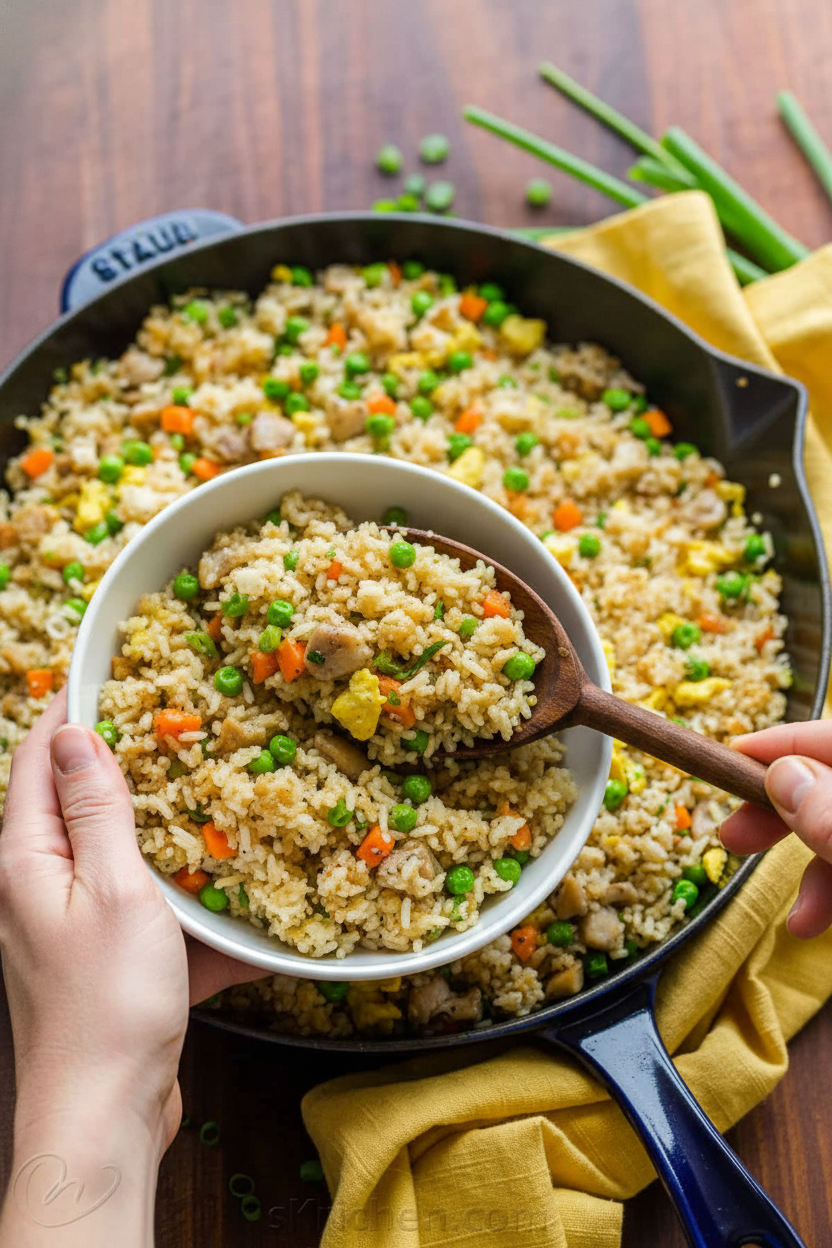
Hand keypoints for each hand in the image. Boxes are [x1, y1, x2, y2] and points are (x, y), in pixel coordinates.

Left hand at [0, 691, 260, 1246]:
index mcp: (28, 860)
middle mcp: (40, 890)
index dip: (65, 714)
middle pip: (77, 810)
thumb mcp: (114, 888)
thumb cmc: (106, 1003)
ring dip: (166, 847)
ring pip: (121, 866)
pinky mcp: (107, 972)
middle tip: (178, 735)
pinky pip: (149, 925)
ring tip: (220, 817)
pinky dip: (189, 921)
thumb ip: (97, 808)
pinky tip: (240, 925)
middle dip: (124, 773)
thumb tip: (72, 734)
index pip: (35, 762)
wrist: (105, 1119)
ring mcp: (73, 934)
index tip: (103, 675)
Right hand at [720, 719, 831, 938]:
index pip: (831, 736)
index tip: (729, 756)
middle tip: (735, 836)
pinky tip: (808, 922)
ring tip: (783, 906)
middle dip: (780, 811)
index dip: (783, 742)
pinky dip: (828, 887)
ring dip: (802, 864)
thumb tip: (783, 775)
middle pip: (829, 781)